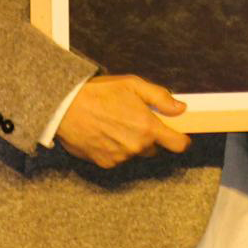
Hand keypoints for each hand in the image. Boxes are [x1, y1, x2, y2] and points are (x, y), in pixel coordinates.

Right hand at [54, 75, 190, 168]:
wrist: (66, 108)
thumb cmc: (99, 93)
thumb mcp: (133, 85)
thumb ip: (160, 97)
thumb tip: (181, 108)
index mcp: (147, 127)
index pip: (177, 144)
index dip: (181, 140)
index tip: (180, 136)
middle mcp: (136, 146)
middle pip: (153, 148)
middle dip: (149, 136)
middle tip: (133, 119)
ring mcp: (121, 157)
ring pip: (135, 153)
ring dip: (130, 142)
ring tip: (114, 124)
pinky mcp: (105, 163)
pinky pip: (118, 158)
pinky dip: (115, 148)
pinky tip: (104, 133)